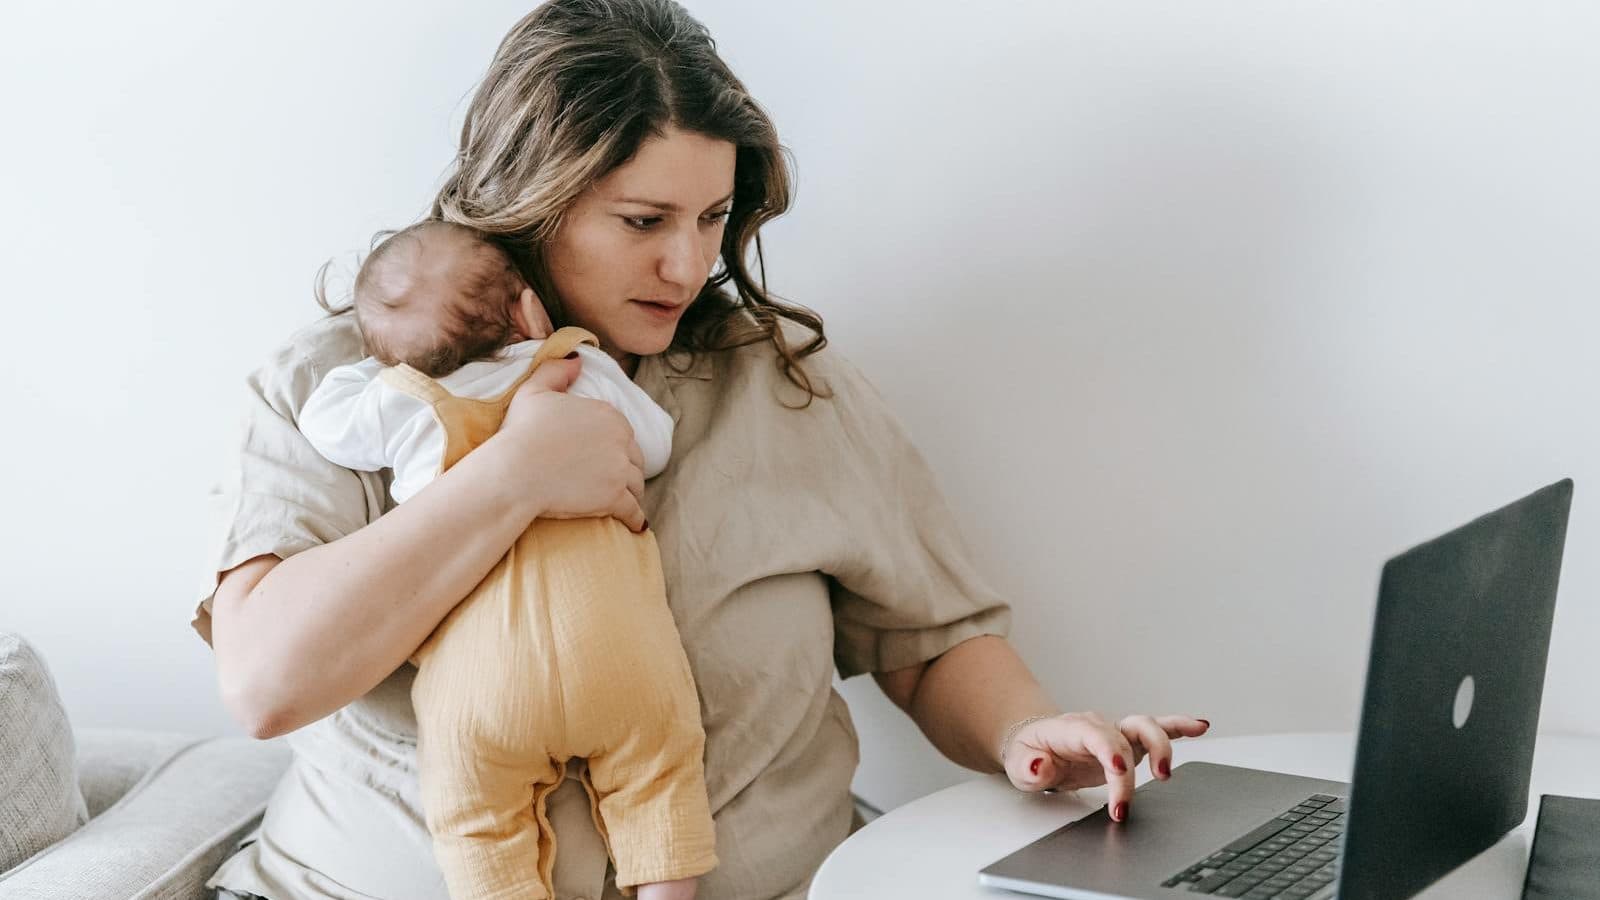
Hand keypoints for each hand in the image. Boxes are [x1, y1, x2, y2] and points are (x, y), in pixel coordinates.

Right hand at [496, 357, 647, 530]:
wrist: (514, 471)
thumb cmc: (520, 432)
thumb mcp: (534, 391)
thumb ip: (557, 371)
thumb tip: (577, 360)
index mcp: (607, 413)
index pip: (623, 433)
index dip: (616, 447)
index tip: (607, 458)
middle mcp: (620, 439)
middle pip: (634, 459)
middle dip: (627, 470)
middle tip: (618, 483)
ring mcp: (619, 469)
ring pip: (637, 485)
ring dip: (633, 494)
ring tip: (625, 502)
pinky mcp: (615, 497)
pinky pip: (635, 511)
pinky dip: (636, 519)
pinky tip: (636, 525)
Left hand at [1002, 712, 1209, 821]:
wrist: (1035, 746)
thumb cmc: (1029, 753)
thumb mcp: (1018, 763)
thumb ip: (1029, 766)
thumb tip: (1040, 765)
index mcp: (1072, 729)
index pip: (1096, 736)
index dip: (1110, 751)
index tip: (1119, 771)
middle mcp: (1098, 727)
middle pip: (1125, 735)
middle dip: (1136, 765)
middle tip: (1138, 793)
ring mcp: (1116, 733)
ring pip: (1146, 728)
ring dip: (1163, 746)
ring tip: (1168, 773)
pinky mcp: (1129, 744)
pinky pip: (1157, 730)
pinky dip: (1180, 728)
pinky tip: (1200, 727)